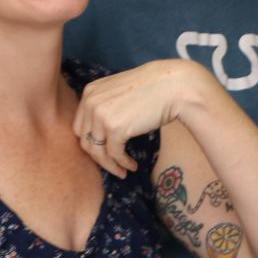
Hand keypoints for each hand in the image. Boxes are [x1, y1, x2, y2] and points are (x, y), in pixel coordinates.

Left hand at [73, 60, 229, 177]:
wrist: (175, 86)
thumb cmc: (154, 88)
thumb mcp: (121, 91)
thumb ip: (106, 105)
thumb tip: (101, 131)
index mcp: (90, 92)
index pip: (81, 125)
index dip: (92, 142)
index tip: (105, 151)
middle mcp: (91, 102)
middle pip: (85, 140)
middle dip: (99, 156)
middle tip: (113, 164)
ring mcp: (101, 115)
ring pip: (97, 151)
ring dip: (110, 165)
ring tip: (123, 171)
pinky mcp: (115, 128)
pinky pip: (114, 154)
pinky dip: (122, 163)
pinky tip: (132, 166)